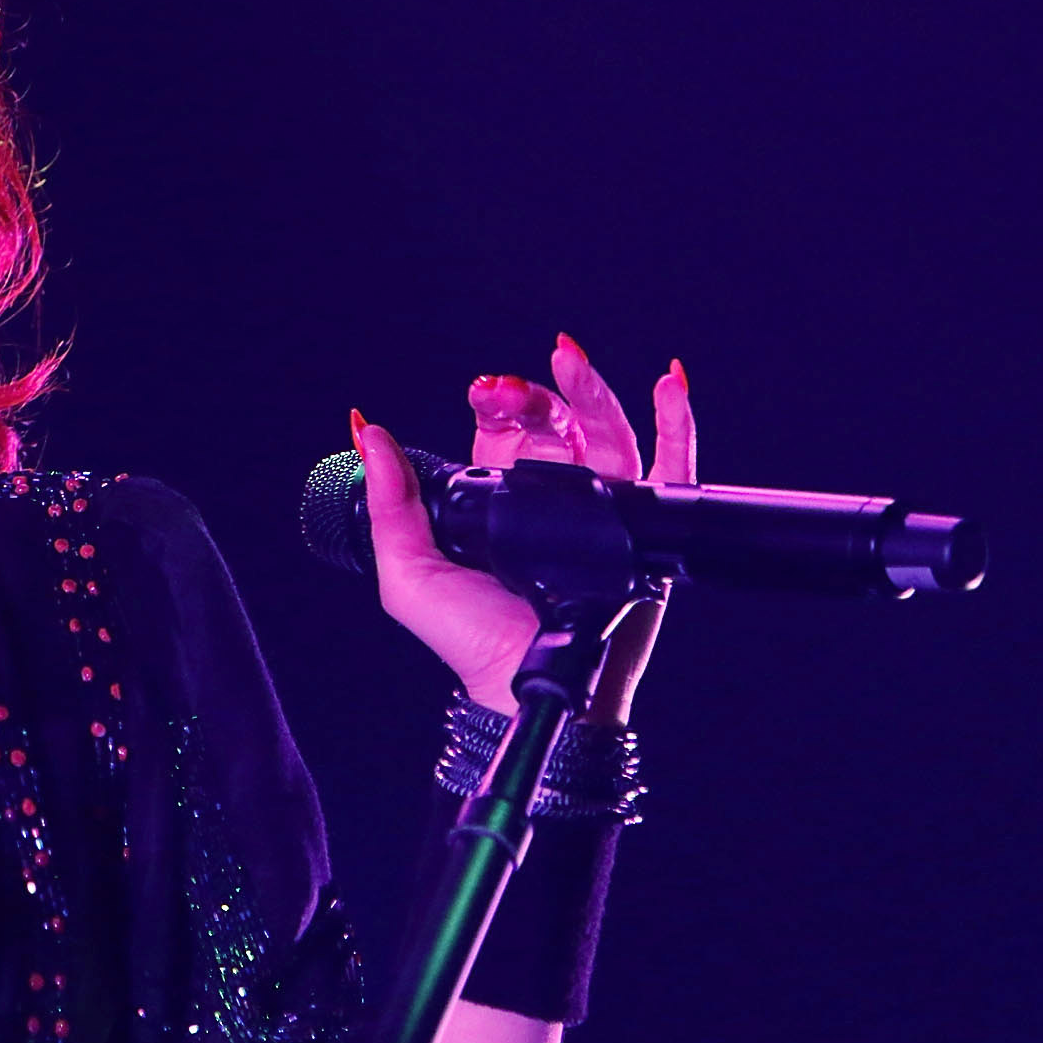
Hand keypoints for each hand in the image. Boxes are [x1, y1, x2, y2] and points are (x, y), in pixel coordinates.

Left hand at [354, 334, 697, 720]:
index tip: (483, 395)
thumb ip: (388, 505)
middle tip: (513, 392)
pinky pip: (671, 467)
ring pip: (607, 432)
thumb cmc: (470, 640)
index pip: (504, 433)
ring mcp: (604, 511)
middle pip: (555, 424)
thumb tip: (367, 435)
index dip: (497, 405)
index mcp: (502, 501)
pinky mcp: (644, 529)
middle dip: (536, 397)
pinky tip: (669, 381)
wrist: (525, 683)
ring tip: (572, 359)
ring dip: (593, 391)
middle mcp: (555, 499)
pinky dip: (675, 423)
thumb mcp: (409, 572)